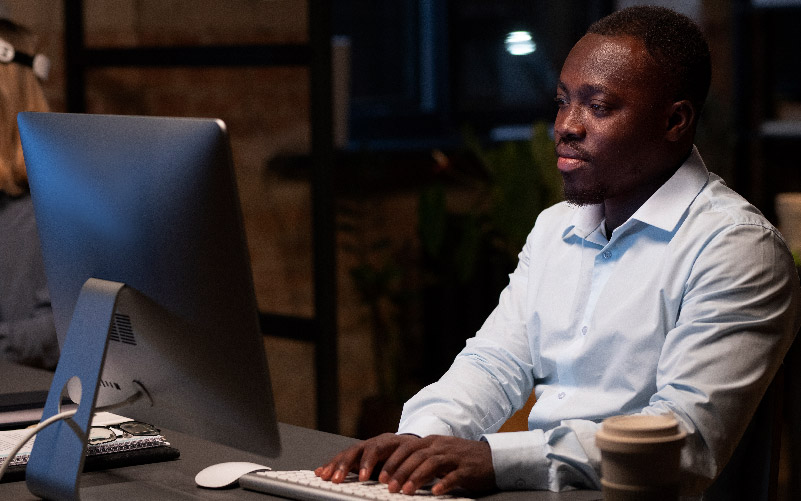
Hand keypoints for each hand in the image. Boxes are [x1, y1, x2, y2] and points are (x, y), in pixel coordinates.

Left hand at [315, 433, 494, 495]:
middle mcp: (439, 446)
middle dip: (398, 471)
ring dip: (416, 478)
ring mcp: (454, 456)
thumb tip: (393, 476)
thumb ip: (418, 461)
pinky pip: (453, 476)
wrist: (492, 457)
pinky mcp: (467, 468)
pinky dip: (443, 483)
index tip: (377, 477)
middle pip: (414, 456)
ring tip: (404, 492)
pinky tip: (435, 492)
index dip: (390, 462)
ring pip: (431, 464)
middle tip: (386, 486)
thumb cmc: (460, 460)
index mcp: (430, 442)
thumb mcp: (437, 455)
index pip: (405, 449)